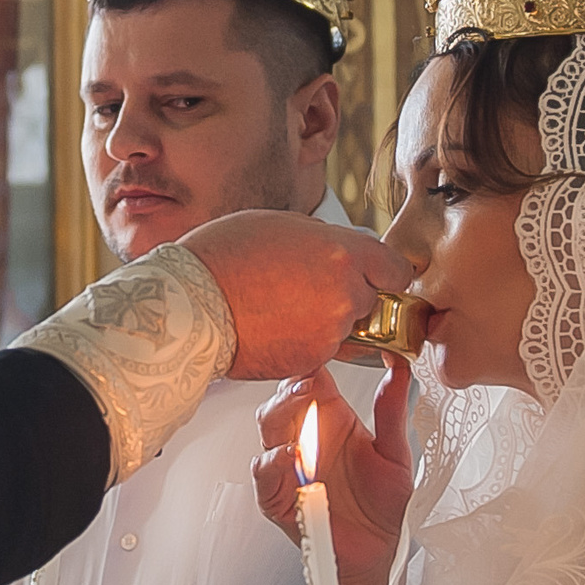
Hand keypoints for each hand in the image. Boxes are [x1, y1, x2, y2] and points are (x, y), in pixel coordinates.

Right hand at [181, 210, 414, 380]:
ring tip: (280, 307)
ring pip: (344, 328)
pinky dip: (302, 342)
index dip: (382, 273)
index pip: (395, 269)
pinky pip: (319, 350)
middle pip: (369, 300)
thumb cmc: (222, 257)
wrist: (188, 303)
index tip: (374, 276)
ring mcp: (328, 332)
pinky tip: (271, 326)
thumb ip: (323, 239)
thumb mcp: (280, 224)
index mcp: (343, 254)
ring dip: (324, 322)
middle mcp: (343, 294)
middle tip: (307, 290)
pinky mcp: (308, 360)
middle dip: (348, 297)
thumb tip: (338, 249)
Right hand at [253, 364, 413, 579]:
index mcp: (331, 421)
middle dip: (292, 386)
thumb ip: (392, 410)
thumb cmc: (382, 506)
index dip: (310, 363)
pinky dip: (272, 462)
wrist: (376, 553)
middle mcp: (305, 439)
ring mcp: (288, 467)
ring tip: (301, 407)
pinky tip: (290, 455)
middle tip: (310, 381)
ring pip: (268, 429)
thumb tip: (400, 367)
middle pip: (282, 399)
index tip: (322, 348)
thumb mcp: (396, 453)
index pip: (309, 380)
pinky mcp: (278, 497)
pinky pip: (264, 474)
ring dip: (281, 415)